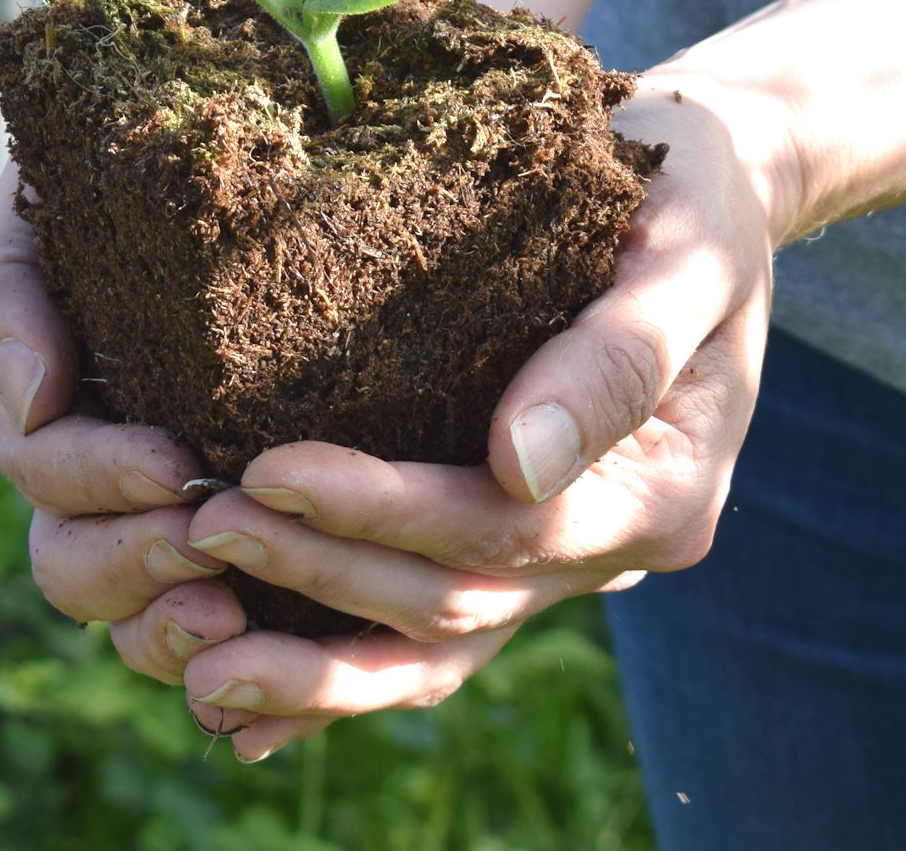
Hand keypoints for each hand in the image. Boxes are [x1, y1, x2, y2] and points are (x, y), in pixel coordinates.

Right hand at [0, 166, 250, 716]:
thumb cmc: (110, 189)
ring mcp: (146, 508)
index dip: (97, 478)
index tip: (174, 463)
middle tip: (206, 540)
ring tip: (227, 605)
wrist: (204, 177)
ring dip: (162, 615)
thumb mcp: (31, 220)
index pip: (40, 465)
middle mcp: (83, 470)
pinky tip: (247, 634)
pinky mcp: (220, 533)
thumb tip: (32, 395)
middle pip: (70, 559)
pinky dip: (201, 644)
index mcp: (39, 404)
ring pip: (123, 605)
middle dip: (130, 558)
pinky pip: (185, 616)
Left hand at [171, 70, 800, 759]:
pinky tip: (249, 706)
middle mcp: (609, 545)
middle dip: (325, 575)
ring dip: (320, 664)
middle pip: (456, 599)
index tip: (271, 472)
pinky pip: (428, 629)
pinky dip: (343, 667)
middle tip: (203, 529)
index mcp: (661, 490)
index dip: (387, 513)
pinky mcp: (510, 536)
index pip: (508, 528)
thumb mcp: (684, 257)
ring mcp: (560, 554)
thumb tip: (520, 464)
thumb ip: (619, 359)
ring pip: (437, 646)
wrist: (703, 199)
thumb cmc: (691, 205)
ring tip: (201, 664)